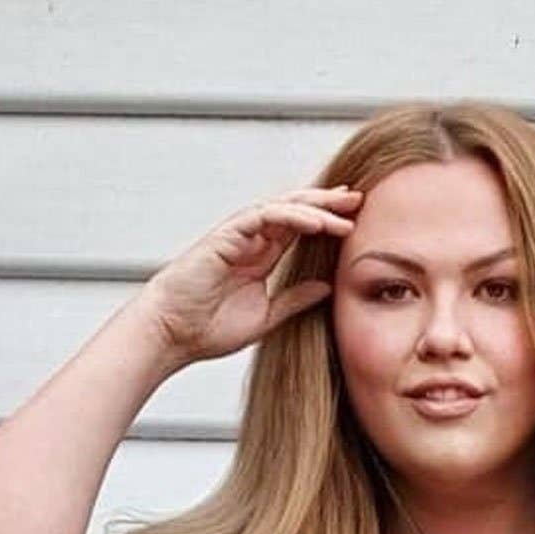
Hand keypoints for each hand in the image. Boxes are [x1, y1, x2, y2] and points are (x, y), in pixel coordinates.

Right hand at [139, 183, 363, 365]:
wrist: (175, 333)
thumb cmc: (210, 328)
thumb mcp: (268, 316)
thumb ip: (296, 300)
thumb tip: (328, 286)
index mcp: (263, 256)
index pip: (301, 229)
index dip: (329, 221)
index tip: (357, 221)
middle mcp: (253, 239)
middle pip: (297, 210)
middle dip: (328, 202)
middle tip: (360, 199)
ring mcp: (240, 234)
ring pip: (284, 207)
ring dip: (316, 207)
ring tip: (345, 210)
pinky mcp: (227, 235)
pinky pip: (264, 216)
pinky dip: (291, 216)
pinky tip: (316, 222)